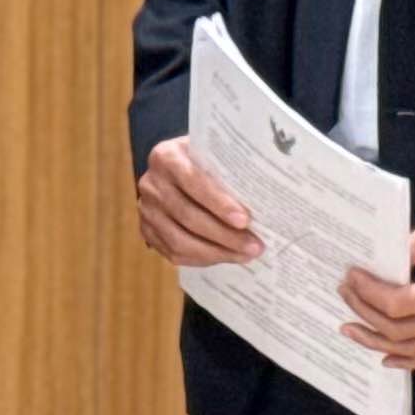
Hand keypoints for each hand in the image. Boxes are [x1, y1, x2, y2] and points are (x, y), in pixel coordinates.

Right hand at [135, 134, 259, 266]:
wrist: (179, 168)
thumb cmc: (207, 160)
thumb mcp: (215, 154)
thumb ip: (231, 169)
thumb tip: (268, 196)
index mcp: (167, 156)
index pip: (192, 181)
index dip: (218, 203)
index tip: (244, 220)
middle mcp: (151, 183)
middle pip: (187, 215)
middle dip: (224, 234)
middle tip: (255, 245)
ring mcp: (146, 209)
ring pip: (179, 239)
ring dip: (216, 252)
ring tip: (244, 255)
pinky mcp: (146, 230)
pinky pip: (173, 252)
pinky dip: (201, 259)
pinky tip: (224, 257)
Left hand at [338, 208, 414, 370]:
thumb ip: (409, 248)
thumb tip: (378, 266)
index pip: (400, 303)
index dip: (370, 293)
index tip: (352, 277)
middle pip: (399, 329)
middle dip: (365, 311)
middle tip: (345, 292)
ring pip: (412, 349)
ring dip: (376, 341)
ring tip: (350, 329)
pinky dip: (407, 360)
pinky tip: (385, 357)